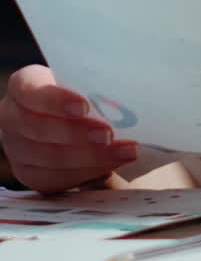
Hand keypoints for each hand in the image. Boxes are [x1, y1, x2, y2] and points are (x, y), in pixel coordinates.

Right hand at [0, 65, 137, 192]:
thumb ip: (94, 85)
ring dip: (90, 156)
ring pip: (48, 158)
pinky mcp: (29, 174)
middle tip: (109, 134)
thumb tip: (128, 88)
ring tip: (124, 151)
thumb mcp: (84, 81)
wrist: (76, 118)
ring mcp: (17, 149)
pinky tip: (111, 165)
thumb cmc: (83, 92)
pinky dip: (86, 172)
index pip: (30, 90)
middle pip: (38, 128)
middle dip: (77, 133)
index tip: (85, 106)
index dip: (55, 99)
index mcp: (24, 85)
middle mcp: (12, 117)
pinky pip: (55, 179)